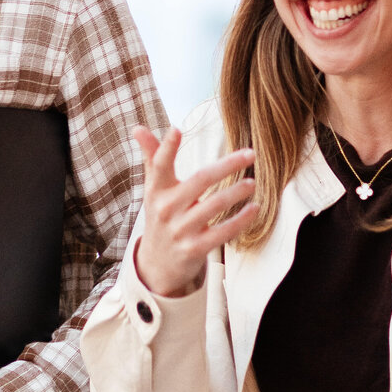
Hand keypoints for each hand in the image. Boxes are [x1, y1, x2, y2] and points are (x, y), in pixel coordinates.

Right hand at [131, 126, 257, 299]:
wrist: (157, 263)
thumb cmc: (161, 216)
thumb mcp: (154, 189)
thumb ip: (153, 157)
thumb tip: (137, 128)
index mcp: (156, 190)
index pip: (159, 165)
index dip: (166, 147)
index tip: (176, 130)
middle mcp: (167, 209)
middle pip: (200, 180)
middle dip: (226, 165)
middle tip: (250, 154)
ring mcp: (181, 230)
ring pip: (214, 206)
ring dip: (236, 192)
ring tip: (252, 182)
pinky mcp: (195, 248)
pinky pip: (222, 232)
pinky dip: (240, 220)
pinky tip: (254, 208)